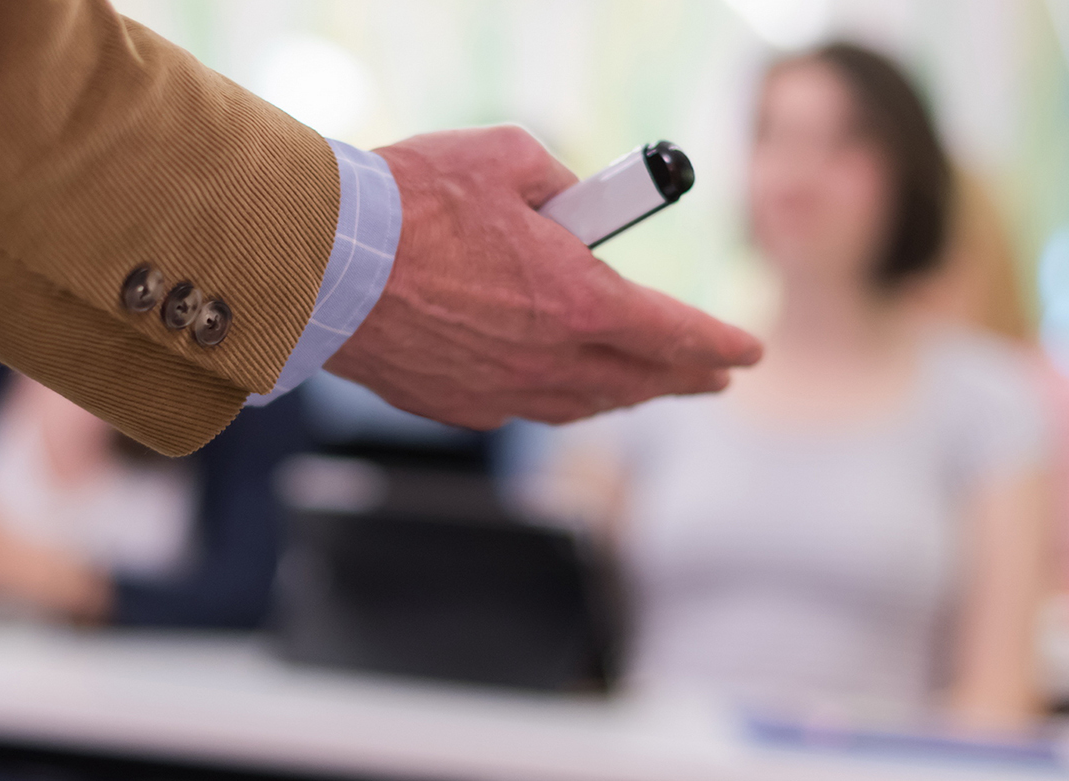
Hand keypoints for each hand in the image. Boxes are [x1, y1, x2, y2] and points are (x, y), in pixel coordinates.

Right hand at [324, 126, 763, 427]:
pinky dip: (556, 394)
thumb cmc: (410, 201)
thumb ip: (559, 183)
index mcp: (578, 301)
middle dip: (683, 377)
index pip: (674, 333)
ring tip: (645, 383)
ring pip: (583, 403)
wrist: (320, 263)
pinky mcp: (454, 405)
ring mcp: (500, 392)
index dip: (719, 344)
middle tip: (711, 375)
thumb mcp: (508, 159)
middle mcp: (548, 360)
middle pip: (638, 380)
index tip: (748, 351)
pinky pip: (525, 406)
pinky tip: (557, 383)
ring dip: (623, 392)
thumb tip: (571, 201)